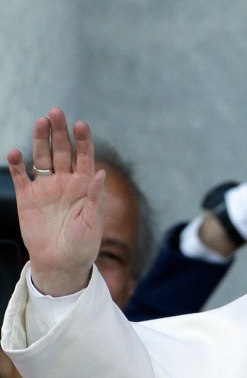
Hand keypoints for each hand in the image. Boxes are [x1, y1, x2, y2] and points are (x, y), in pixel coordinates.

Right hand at [6, 108, 104, 295]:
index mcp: (84, 186)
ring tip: (41, 123)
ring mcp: (45, 188)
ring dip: (40, 139)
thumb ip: (95, 197)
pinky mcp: (27, 198)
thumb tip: (100, 172)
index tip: (81, 125)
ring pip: (42, 156)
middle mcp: (65, 182)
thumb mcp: (93, 223)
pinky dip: (16, 164)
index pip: (84, 156)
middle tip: (56, 112)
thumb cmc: (83, 246)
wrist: (62, 265)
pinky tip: (16, 154)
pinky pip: (20, 176)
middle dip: (59, 131)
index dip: (83, 140)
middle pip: (62, 150)